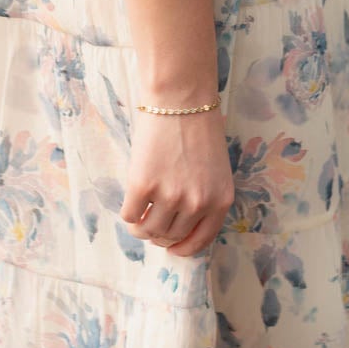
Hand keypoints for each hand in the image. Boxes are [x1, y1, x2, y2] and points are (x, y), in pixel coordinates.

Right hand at [120, 105, 233, 257]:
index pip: (200, 241)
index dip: (183, 248)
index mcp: (220, 201)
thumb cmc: (198, 128)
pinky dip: (128, 214)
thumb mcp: (215, 169)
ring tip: (139, 216)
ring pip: (149, 231)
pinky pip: (130, 215)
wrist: (180, 99)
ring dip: (141, 228)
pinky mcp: (143, 185)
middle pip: (171, 236)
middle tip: (151, 224)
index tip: (172, 247)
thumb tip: (178, 226)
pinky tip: (131, 203)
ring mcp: (170, 196)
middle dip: (160, 234)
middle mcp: (197, 203)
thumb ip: (204, 197)